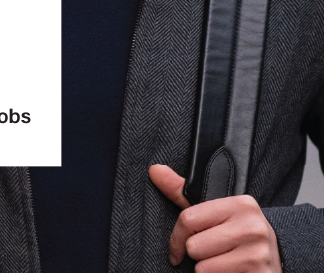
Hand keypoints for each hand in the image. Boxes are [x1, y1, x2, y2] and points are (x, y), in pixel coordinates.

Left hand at [149, 164, 281, 271]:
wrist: (277, 261)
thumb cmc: (238, 234)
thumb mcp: (214, 210)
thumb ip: (182, 191)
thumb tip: (155, 170)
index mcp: (240, 204)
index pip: (188, 219)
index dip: (177, 237)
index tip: (177, 248)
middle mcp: (252, 227)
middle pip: (194, 247)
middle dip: (198, 255)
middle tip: (214, 253)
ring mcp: (258, 255)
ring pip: (203, 269)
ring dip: (208, 270)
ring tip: (224, 264)